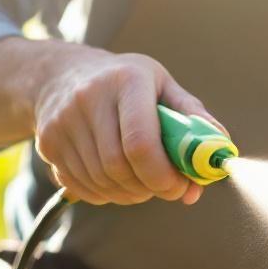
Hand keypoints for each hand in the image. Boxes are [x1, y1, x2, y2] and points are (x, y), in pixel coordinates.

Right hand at [0, 38, 219, 205]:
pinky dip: (107, 194)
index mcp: (126, 80)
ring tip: (143, 181)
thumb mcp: (162, 86)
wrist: (60, 73)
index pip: (141, 143)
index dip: (163, 176)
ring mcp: (62, 122)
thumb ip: (195, 119)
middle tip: (165, 187)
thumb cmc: (125, 83)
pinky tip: (117, 179)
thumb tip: (220, 156)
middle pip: (120, 168)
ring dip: (130, 194)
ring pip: (102, 182)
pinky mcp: (47, 143)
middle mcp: (88, 98)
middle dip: (149, 188)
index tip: (179, 186)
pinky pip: (83, 187)